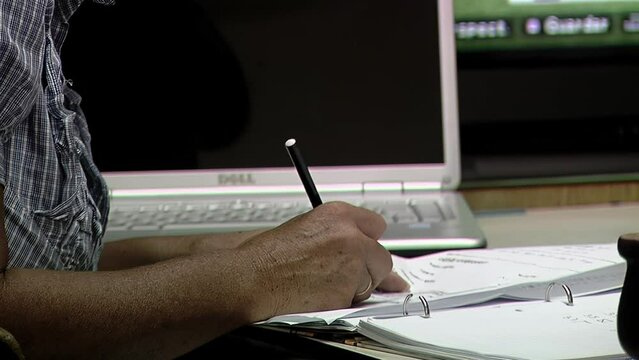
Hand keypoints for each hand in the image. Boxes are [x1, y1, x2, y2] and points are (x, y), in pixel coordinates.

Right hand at [239, 201, 406, 318]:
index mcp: (338, 215)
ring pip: (371, 282)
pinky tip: (320, 295)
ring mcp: (352, 265)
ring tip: (322, 283)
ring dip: (355, 287)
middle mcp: (350, 236)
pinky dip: (342, 302)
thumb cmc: (268, 255)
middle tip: (347, 274)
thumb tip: (359, 245)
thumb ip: (338, 233)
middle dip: (369, 268)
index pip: (376, 225)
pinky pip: (356, 301)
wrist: (253, 278)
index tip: (370, 249)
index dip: (370, 241)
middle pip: (382, 257)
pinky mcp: (347, 292)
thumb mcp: (306, 227)